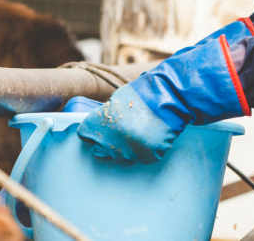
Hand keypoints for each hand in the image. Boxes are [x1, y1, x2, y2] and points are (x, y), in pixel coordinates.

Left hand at [77, 26, 251, 163]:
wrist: (168, 98)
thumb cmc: (141, 94)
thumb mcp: (114, 101)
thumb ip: (104, 117)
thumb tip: (102, 126)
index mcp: (96, 126)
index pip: (84, 136)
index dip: (92, 133)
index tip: (100, 129)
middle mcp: (108, 143)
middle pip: (99, 152)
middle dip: (107, 144)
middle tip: (120, 133)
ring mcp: (128, 152)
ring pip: (122, 158)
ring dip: (127, 149)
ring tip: (139, 132)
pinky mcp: (147, 157)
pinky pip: (142, 158)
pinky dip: (146, 150)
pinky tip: (151, 136)